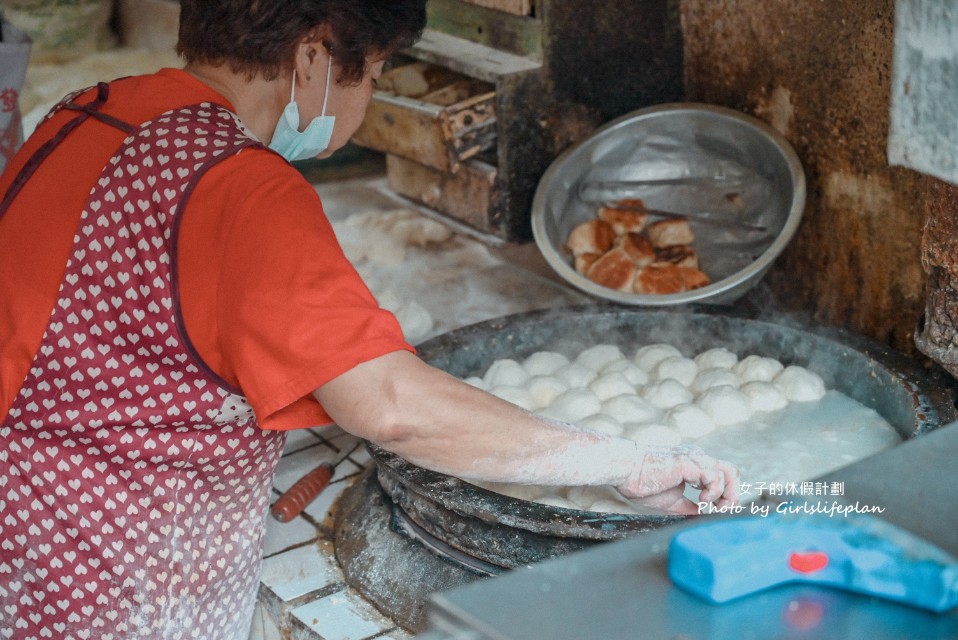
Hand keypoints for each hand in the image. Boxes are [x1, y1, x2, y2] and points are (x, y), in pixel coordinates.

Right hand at [616, 444, 739, 514]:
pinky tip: (700, 499)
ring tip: (711, 506)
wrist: (625, 470)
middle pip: (733, 472)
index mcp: (693, 465)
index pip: (722, 475)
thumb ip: (690, 507)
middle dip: (733, 495)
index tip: (718, 511)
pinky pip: (715, 476)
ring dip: (726, 495)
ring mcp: (695, 459)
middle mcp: (698, 458)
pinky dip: (713, 491)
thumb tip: (704, 518)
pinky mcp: (689, 463)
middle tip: (721, 511)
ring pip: (730, 472)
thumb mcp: (672, 501)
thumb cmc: (641, 483)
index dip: (726, 494)